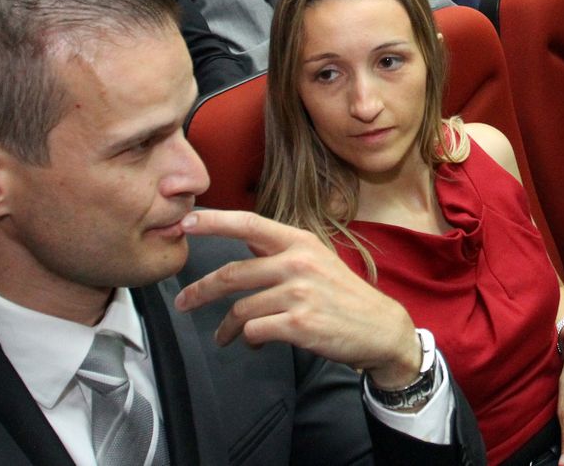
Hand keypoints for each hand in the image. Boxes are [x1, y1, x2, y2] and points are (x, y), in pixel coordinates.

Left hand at [174, 209, 422, 388]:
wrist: (379, 327)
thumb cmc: (343, 295)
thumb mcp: (317, 260)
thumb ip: (280, 251)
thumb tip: (242, 241)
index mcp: (301, 242)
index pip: (250, 224)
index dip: (215, 221)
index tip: (187, 221)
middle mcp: (299, 263)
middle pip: (233, 273)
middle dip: (201, 290)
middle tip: (184, 301)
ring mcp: (299, 294)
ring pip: (240, 309)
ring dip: (226, 327)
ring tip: (223, 336)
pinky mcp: (299, 325)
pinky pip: (254, 331)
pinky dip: (248, 340)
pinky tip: (253, 342)